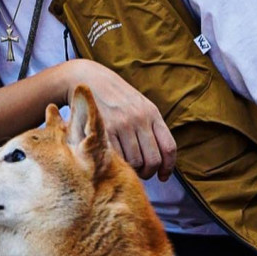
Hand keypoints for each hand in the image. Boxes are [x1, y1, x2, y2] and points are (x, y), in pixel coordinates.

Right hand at [67, 60, 176, 180]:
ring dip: (132, 171)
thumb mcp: (139, 105)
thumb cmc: (114, 98)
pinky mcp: (104, 129)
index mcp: (152, 113)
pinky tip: (114, 162)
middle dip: (148, 172)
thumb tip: (161, 161)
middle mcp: (139, 118)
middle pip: (153, 160)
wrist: (87, 79)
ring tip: (126, 167)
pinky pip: (116, 157)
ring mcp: (122, 124)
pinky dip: (117, 165)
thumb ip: (150, 127)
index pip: (169, 147)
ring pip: (135, 162)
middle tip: (141, 173)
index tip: (162, 176)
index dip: (168, 167)